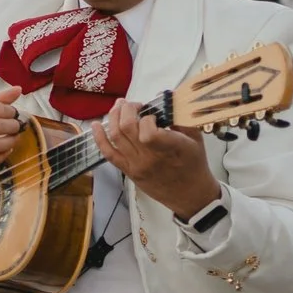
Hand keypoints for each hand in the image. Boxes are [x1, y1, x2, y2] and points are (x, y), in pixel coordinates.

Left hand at [95, 103, 219, 219]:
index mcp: (170, 148)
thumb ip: (180, 118)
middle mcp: (150, 158)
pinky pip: (108, 153)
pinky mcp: (128, 171)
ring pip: (115, 137)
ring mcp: (136, 165)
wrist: (189, 194)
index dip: (147, 119)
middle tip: (133, 104)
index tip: (152, 115)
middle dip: (126, 109)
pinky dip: (99, 138)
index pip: (148, 132)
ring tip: (118, 107)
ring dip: (113, 117)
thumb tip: (163, 98)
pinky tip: (96, 125)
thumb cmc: (194, 164)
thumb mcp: (196, 138)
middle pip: (127, 128)